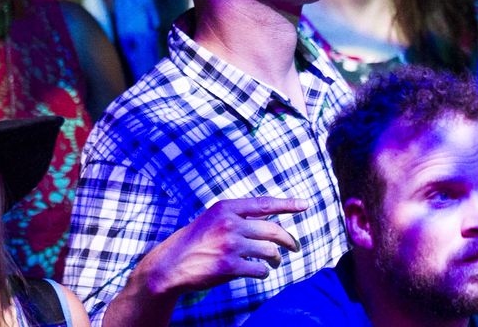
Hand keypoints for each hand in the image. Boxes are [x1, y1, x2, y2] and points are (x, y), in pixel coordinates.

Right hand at [145, 197, 308, 295]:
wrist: (172, 264)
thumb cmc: (197, 240)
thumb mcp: (214, 218)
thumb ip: (240, 215)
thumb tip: (272, 219)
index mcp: (227, 208)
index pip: (265, 204)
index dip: (287, 204)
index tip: (305, 205)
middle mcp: (230, 223)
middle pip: (273, 230)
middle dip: (289, 240)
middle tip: (295, 247)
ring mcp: (230, 245)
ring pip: (269, 251)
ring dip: (276, 259)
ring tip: (276, 262)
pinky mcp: (229, 267)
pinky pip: (259, 270)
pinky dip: (263, 272)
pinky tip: (260, 272)